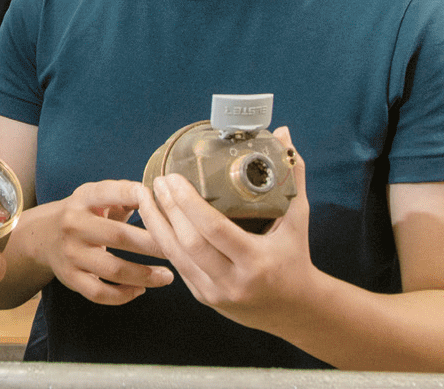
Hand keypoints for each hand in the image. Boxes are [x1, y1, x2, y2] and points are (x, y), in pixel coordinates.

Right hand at [23, 180, 172, 304]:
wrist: (43, 235)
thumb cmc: (84, 213)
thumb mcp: (97, 196)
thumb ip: (126, 195)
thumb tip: (163, 197)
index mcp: (83, 198)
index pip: (110, 192)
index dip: (136, 195)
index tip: (164, 202)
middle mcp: (74, 224)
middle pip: (118, 235)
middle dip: (153, 243)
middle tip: (179, 249)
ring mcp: (71, 253)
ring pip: (112, 269)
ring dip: (144, 275)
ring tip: (168, 276)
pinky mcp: (70, 277)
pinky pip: (99, 293)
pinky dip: (123, 295)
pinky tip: (140, 290)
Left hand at [136, 126, 319, 330]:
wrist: (296, 310)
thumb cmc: (296, 257)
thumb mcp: (297, 218)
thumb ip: (292, 176)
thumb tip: (283, 133)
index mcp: (257, 261)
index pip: (214, 229)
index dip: (188, 203)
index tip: (172, 178)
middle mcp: (233, 281)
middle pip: (189, 242)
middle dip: (167, 209)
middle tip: (157, 181)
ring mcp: (215, 294)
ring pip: (176, 256)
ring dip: (156, 224)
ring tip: (145, 197)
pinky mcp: (204, 298)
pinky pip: (178, 266)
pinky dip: (164, 241)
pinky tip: (154, 220)